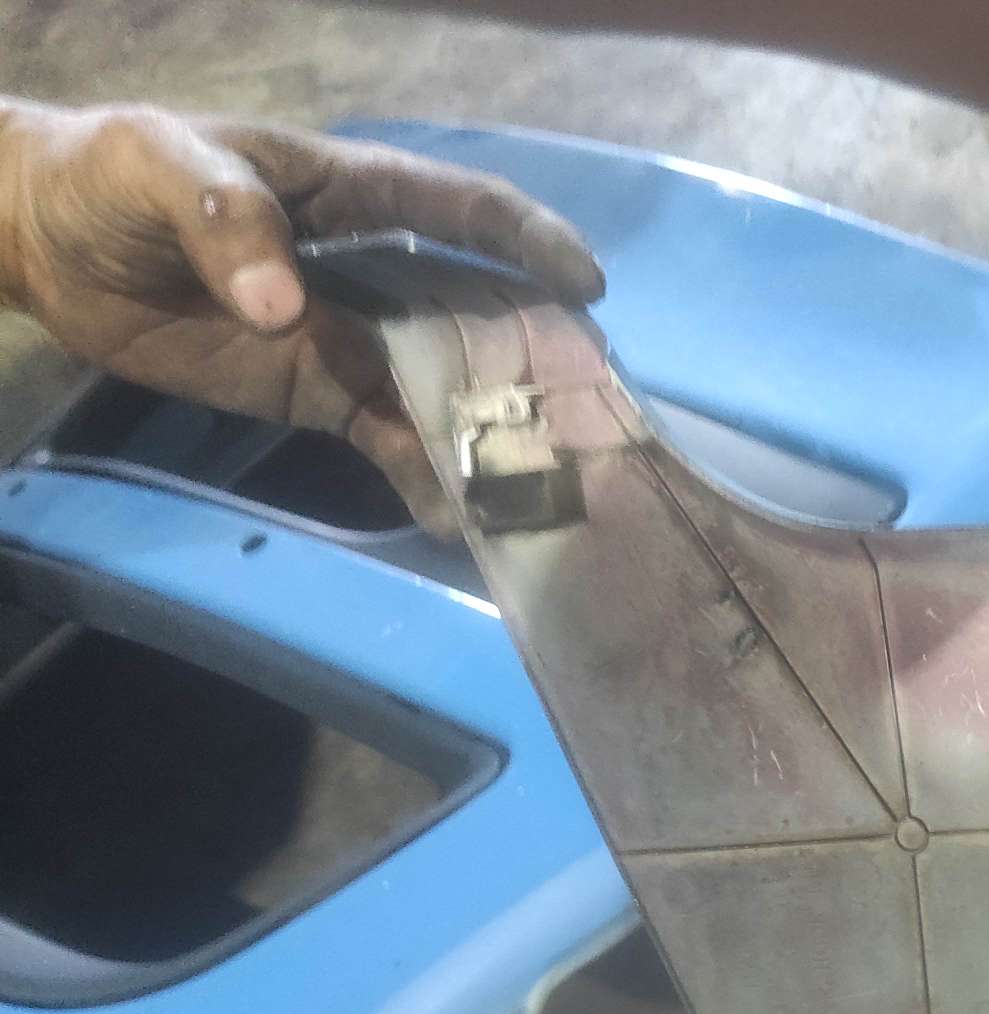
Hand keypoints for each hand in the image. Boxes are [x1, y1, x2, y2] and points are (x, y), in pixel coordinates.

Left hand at [0, 103, 602, 534]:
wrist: (50, 243)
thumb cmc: (110, 177)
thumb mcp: (157, 168)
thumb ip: (225, 221)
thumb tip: (285, 306)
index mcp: (354, 194)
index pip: (463, 210)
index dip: (529, 243)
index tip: (585, 287)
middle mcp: (377, 269)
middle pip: (480, 312)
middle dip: (536, 362)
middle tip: (581, 419)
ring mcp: (355, 337)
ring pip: (445, 388)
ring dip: (488, 436)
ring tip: (530, 489)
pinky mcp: (323, 392)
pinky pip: (390, 439)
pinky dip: (426, 480)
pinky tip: (455, 522)